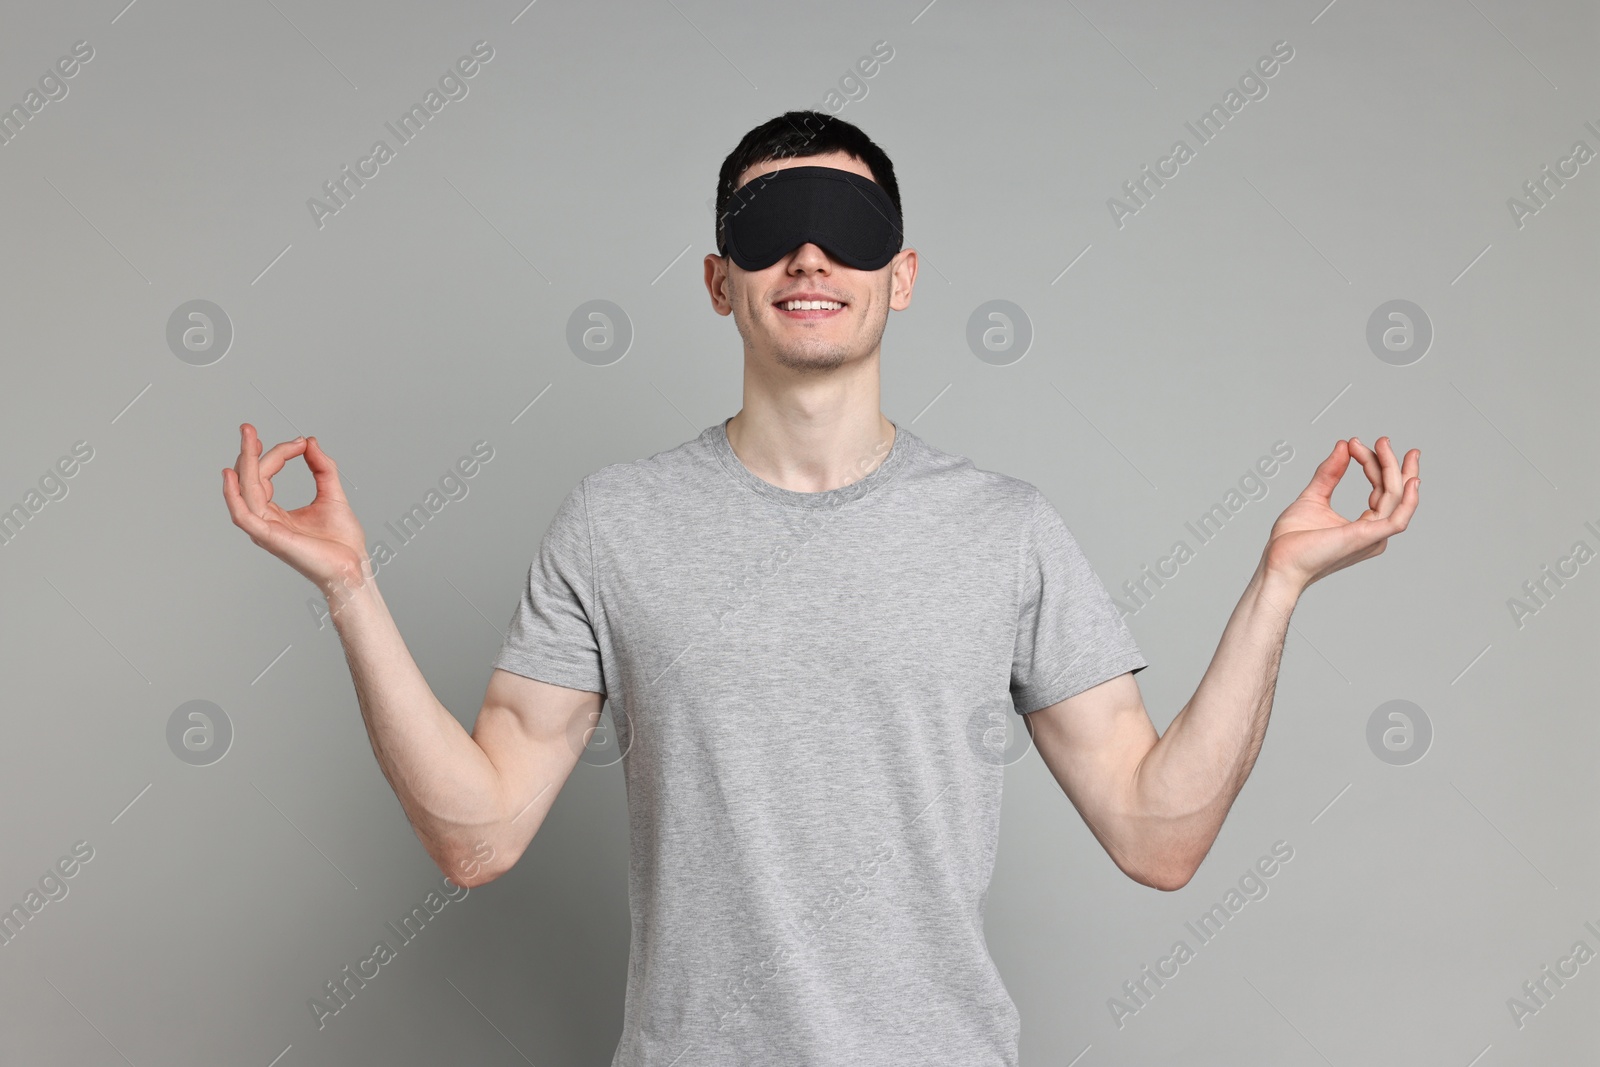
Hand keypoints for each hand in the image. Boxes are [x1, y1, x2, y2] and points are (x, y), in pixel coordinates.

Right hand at [222, 423, 367, 594]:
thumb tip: (310, 441)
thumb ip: (322, 467)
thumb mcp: (332, 493)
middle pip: (250, 478)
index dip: (279, 453)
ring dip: (244, 462)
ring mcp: (264, 529)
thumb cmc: (342, 541)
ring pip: (245, 490)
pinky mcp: (269, 537)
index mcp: (275, 512)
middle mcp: (265, 519)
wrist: (353, 566)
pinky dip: (233, 495)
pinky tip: (231, 475)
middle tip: (250, 428)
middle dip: (250, 451)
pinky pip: (243, 515)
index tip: (301, 442)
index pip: (265, 475)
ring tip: (247, 438)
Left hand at [1262, 436, 1419, 590]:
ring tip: (1383, 445)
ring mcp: (1373, 536)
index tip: (1354, 443)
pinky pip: (1398, 519)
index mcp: (1364, 526)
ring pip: (1395, 498)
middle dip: (1391, 463)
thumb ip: (1330, 473)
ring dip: (1393, 469)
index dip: (1372, 464)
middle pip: (1392, 491)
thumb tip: (1343, 446)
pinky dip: (1408, 500)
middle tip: (1383, 440)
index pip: (1379, 489)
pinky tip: (1411, 480)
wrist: (1278, 561)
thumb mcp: (1313, 497)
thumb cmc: (1292, 540)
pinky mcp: (1367, 538)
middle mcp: (1374, 532)